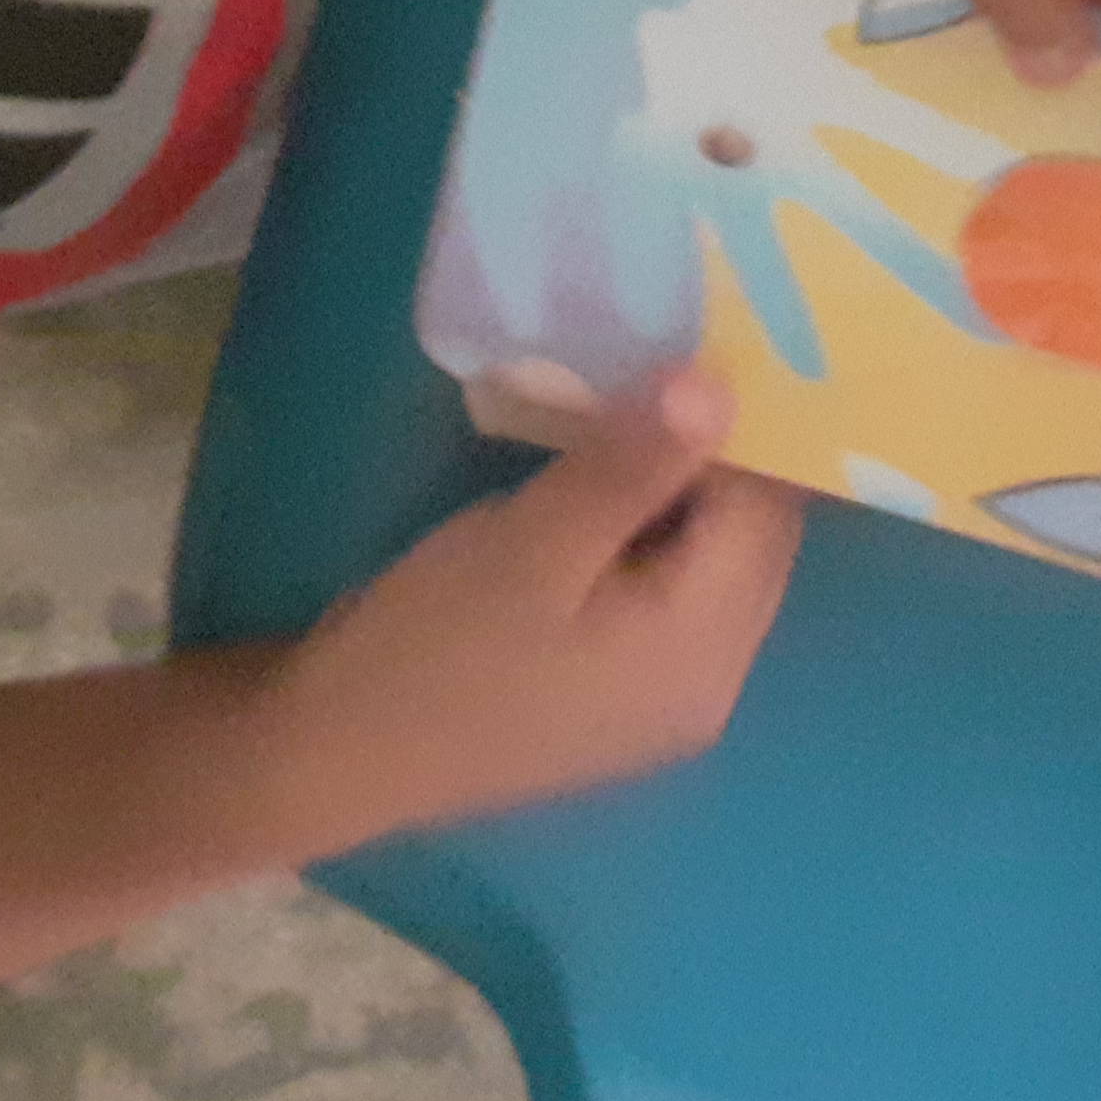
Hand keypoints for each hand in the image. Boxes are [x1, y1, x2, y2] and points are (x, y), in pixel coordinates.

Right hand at [263, 372, 803, 844]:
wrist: (331, 756)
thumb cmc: (432, 647)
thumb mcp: (531, 541)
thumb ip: (633, 464)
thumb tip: (719, 387)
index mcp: (707, 648)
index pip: (769, 508)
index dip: (740, 424)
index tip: (694, 344)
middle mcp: (713, 683)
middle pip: (751, 540)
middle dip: (712, 455)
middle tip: (655, 366)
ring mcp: (667, 698)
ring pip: (709, 564)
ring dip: (675, 491)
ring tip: (620, 413)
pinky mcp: (621, 696)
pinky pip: (667, 595)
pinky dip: (646, 536)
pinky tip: (596, 491)